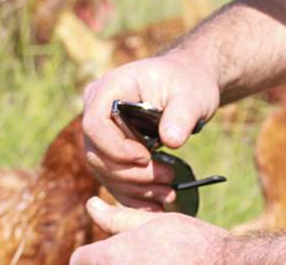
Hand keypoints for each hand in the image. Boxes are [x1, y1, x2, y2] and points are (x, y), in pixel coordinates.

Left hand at [70, 196, 231, 263]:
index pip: (80, 260)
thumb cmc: (193, 243)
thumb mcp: (155, 222)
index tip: (111, 253)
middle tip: (138, 258)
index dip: (93, 254)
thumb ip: (118, 218)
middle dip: (109, 264)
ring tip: (151, 262)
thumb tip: (91, 204)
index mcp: (112, 257)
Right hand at [81, 52, 220, 208]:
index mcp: (110, 87)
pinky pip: (112, 177)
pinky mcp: (109, 149)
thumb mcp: (191, 95)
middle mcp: (97, 108)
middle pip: (96, 152)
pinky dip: (132, 194)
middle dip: (130, 173)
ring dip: (133, 188)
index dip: (116, 148)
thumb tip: (171, 141)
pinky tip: (156, 203)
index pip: (95, 125)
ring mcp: (101, 130)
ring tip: (168, 192)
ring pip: (103, 169)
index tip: (146, 158)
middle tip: (166, 179)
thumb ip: (181, 115)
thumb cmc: (188, 82)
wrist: (187, 84)